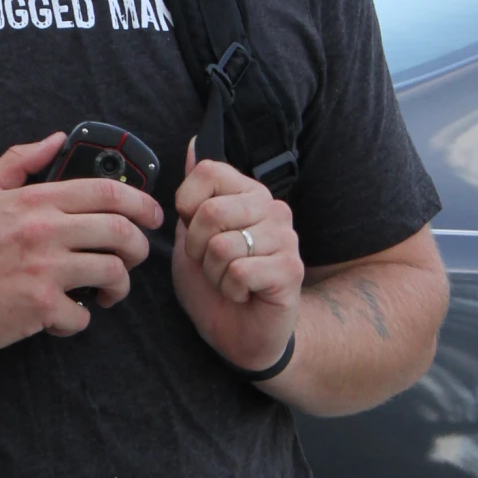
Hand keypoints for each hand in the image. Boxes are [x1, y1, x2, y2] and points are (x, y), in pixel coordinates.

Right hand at [0, 132, 162, 352]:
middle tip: (133, 256)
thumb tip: (56, 138)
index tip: (152, 215)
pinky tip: (66, 315)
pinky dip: (80, 319)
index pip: (107, 192)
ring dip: (119, 285)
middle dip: (139, 247)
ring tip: (108, 290)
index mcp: (35, 201)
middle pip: (121, 232)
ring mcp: (44, 270)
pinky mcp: (39, 307)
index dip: (142, 202)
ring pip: (112, 273)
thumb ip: (20, 160)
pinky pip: (82, 315)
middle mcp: (44, 232)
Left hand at [172, 141, 302, 371]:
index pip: (208, 171)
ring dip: (213, 274)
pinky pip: (239, 271)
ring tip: (228, 281)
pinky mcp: (290, 269)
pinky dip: (230, 290)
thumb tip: (195, 142)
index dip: (186, 206)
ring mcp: (286, 238)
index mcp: (248, 194)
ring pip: (222, 246)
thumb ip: (193, 194)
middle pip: (211, 211)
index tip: (194, 233)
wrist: (241, 334)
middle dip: (196, 248)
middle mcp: (272, 208)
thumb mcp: (191, 237)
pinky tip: (243, 294)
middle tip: (211, 265)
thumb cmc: (216, 286)